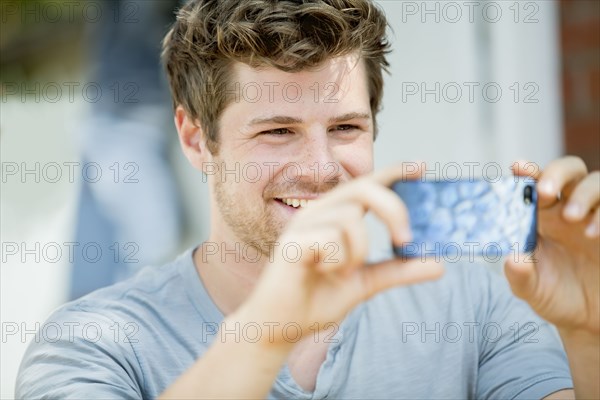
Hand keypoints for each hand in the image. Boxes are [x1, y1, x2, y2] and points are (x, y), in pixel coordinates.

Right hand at [240, 164, 443, 346]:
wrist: (282, 326)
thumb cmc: (317, 299)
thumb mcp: (366, 283)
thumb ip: (398, 270)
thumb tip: (439, 265)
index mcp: (335, 216)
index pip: (367, 185)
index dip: (393, 172)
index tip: (422, 166)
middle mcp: (318, 212)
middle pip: (364, 188)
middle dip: (392, 209)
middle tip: (405, 241)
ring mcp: (303, 223)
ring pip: (350, 219)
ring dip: (357, 252)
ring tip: (341, 273)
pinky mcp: (293, 240)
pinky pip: (332, 240)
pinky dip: (338, 262)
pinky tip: (322, 273)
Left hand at [506, 156, 598, 334]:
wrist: (590, 317)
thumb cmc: (555, 295)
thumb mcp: (531, 289)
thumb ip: (520, 275)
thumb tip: (511, 259)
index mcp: (541, 215)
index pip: (533, 183)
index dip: (526, 171)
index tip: (518, 167)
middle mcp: (570, 208)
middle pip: (569, 170)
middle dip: (556, 173)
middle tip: (544, 192)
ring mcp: (597, 216)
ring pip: (597, 182)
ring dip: (584, 193)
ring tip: (572, 217)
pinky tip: (595, 233)